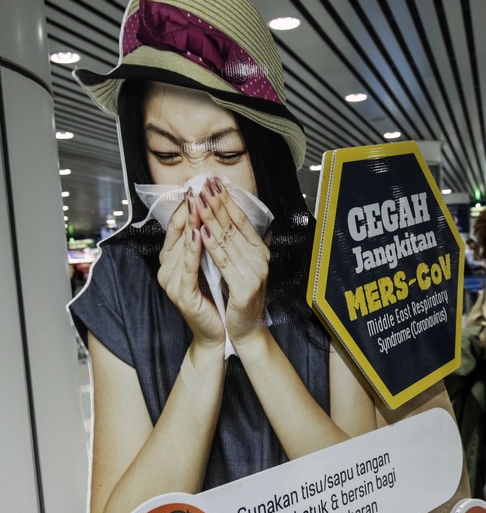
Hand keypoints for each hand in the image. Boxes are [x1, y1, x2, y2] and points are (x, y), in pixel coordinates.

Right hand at [157, 195, 224, 346]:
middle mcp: (167, 268)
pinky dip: (192, 251)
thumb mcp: (210, 264)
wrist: (219, 330)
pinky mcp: (181, 294)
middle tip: (195, 189)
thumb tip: (214, 213)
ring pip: (181, 248)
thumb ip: (206, 242)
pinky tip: (197, 235)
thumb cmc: (216, 295)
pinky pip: (187, 268)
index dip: (186, 206)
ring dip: (190, 225)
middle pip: (176, 233)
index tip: (196, 186)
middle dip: (187, 210)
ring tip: (197, 205)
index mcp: (173, 260)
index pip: (176, 227)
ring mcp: (171, 282)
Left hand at [195, 177, 270, 345]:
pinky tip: (201, 233)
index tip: (213, 183)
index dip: (227, 200)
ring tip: (198, 201)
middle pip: (234, 226)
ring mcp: (254, 273)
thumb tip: (228, 218)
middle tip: (203, 184)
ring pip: (227, 240)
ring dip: (210, 218)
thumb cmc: (238, 297)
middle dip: (217, 203)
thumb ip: (237, 244)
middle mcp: (260, 259)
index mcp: (259, 251)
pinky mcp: (244, 287)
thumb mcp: (240, 266)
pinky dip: (211, 247)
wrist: (245, 330)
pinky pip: (223, 263)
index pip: (242, 220)